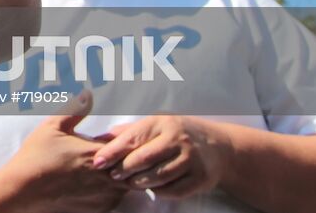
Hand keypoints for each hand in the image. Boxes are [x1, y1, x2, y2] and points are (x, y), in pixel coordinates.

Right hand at [0, 91, 127, 212]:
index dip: (129, 138)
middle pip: (135, 166)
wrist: (24, 190)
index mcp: (98, 153)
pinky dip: (114, 189)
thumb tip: (88, 93)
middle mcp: (107, 176)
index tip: (121, 134)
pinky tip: (99, 182)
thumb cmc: (37, 156)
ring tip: (109, 165)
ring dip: (124, 173)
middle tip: (120, 149)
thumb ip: (75, 109)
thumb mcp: (53, 126)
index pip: (130, 145)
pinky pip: (118, 198)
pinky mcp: (100, 209)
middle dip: (130, 156)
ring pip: (129, 183)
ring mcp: (106, 195)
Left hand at [92, 114, 229, 199]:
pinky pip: (175, 190)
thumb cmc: (177, 133)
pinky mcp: (201, 178)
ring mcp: (191, 159)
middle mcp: (178, 140)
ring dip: (140, 182)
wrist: (217, 146)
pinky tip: (152, 188)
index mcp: (162, 123)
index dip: (113, 151)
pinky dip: (160, 192)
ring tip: (130, 183)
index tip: (98, 161)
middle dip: (125, 169)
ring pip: (159, 176)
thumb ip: (129, 132)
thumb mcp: (156, 124)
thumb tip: (99, 138)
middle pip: (144, 159)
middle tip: (114, 175)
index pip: (133, 138)